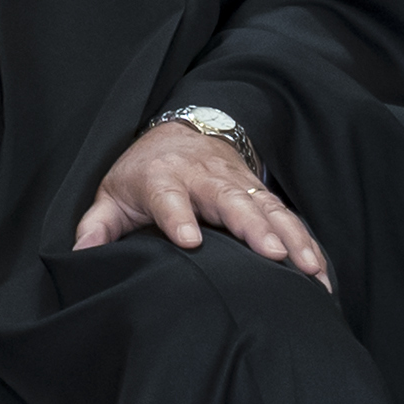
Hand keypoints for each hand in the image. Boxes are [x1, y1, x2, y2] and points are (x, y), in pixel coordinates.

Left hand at [74, 118, 329, 286]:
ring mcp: (238, 184)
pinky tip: (322, 272)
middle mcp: (205, 179)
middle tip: (273, 256)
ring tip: (310, 270)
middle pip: (231, 202)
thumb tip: (81, 254)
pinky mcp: (261, 194)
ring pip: (269, 210)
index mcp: (162, 178)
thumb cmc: (144, 173)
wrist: (183, 131)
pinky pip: (287, 218)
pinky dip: (307, 242)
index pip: (169, 198)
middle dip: (253, 227)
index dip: (178, 217)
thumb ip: (98, 225)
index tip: (189, 241)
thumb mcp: (113, 193)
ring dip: (292, 239)